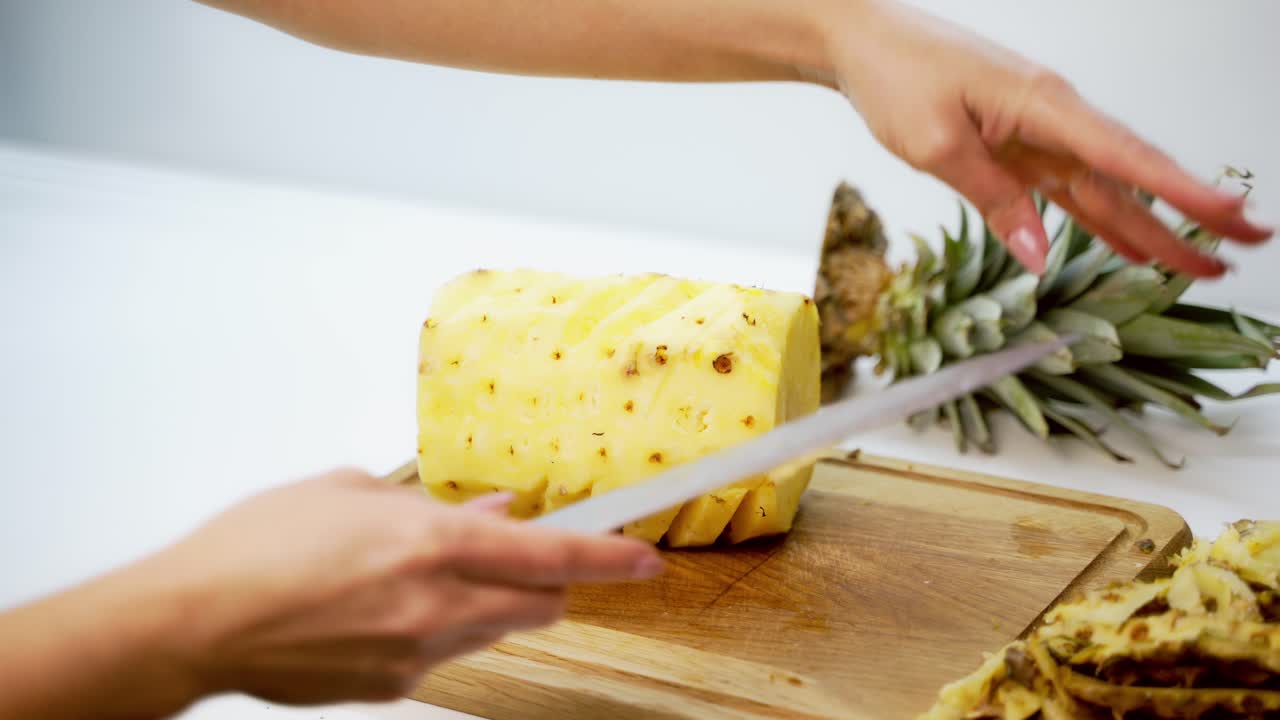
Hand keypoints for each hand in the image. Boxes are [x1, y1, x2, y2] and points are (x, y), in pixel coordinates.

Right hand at [145, 468, 661, 707]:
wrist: (192, 622)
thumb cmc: (256, 547)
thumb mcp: (350, 493)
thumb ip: (433, 504)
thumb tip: (491, 512)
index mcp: (431, 544)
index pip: (551, 558)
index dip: (610, 559)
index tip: (644, 558)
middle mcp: (435, 605)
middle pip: (540, 608)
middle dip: (547, 586)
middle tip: (517, 560)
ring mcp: (415, 655)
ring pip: (492, 632)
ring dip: (484, 604)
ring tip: (419, 576)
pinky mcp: (390, 689)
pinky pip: (440, 657)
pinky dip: (435, 630)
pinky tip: (380, 609)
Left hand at [823, 0, 1272, 275]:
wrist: (864, 44)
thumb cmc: (897, 78)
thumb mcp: (938, 145)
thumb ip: (994, 199)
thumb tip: (1042, 256)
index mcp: (1044, 105)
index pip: (1126, 156)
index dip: (1181, 191)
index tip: (1229, 215)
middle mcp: (1053, 116)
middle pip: (1130, 177)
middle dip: (1187, 216)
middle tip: (1244, 247)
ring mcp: (1037, 131)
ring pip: (1104, 188)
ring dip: (1151, 226)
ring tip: (1199, 262)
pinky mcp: (1016, 144)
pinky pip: (1067, 188)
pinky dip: (1098, 219)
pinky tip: (1129, 245)